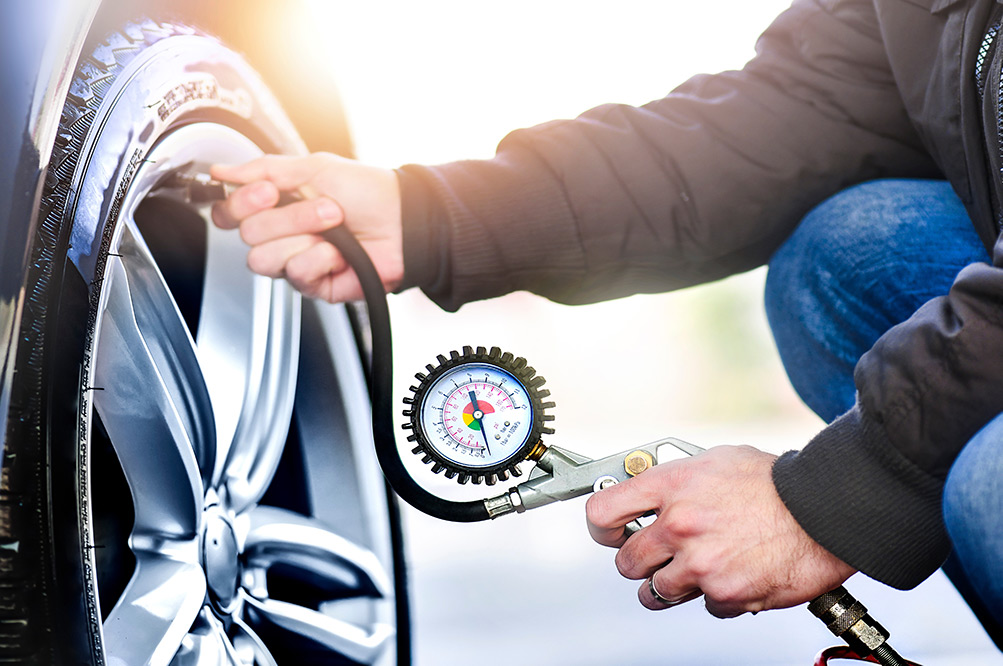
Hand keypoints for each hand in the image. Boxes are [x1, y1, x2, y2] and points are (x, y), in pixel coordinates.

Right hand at [210, 153, 402, 302]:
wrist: (403, 220)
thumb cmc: (367, 192)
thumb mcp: (315, 167)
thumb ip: (264, 169)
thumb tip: (222, 170)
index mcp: (274, 206)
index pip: (229, 213)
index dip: (240, 203)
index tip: (268, 191)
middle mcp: (280, 235)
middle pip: (248, 234)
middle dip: (288, 216)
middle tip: (324, 206)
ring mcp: (295, 261)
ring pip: (264, 258)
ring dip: (304, 236)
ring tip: (334, 228)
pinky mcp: (313, 284)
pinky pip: (296, 274)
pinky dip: (320, 259)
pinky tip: (338, 253)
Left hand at [585, 445, 854, 617]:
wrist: (825, 510)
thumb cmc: (776, 482)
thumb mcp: (715, 460)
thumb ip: (676, 479)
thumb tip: (648, 489)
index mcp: (671, 486)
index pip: (602, 512)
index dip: (602, 527)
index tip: (611, 531)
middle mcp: (679, 525)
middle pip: (625, 561)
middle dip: (640, 561)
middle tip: (660, 555)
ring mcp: (700, 564)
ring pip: (656, 592)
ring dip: (673, 585)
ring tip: (698, 568)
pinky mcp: (724, 594)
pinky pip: (703, 606)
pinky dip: (717, 596)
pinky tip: (735, 572)